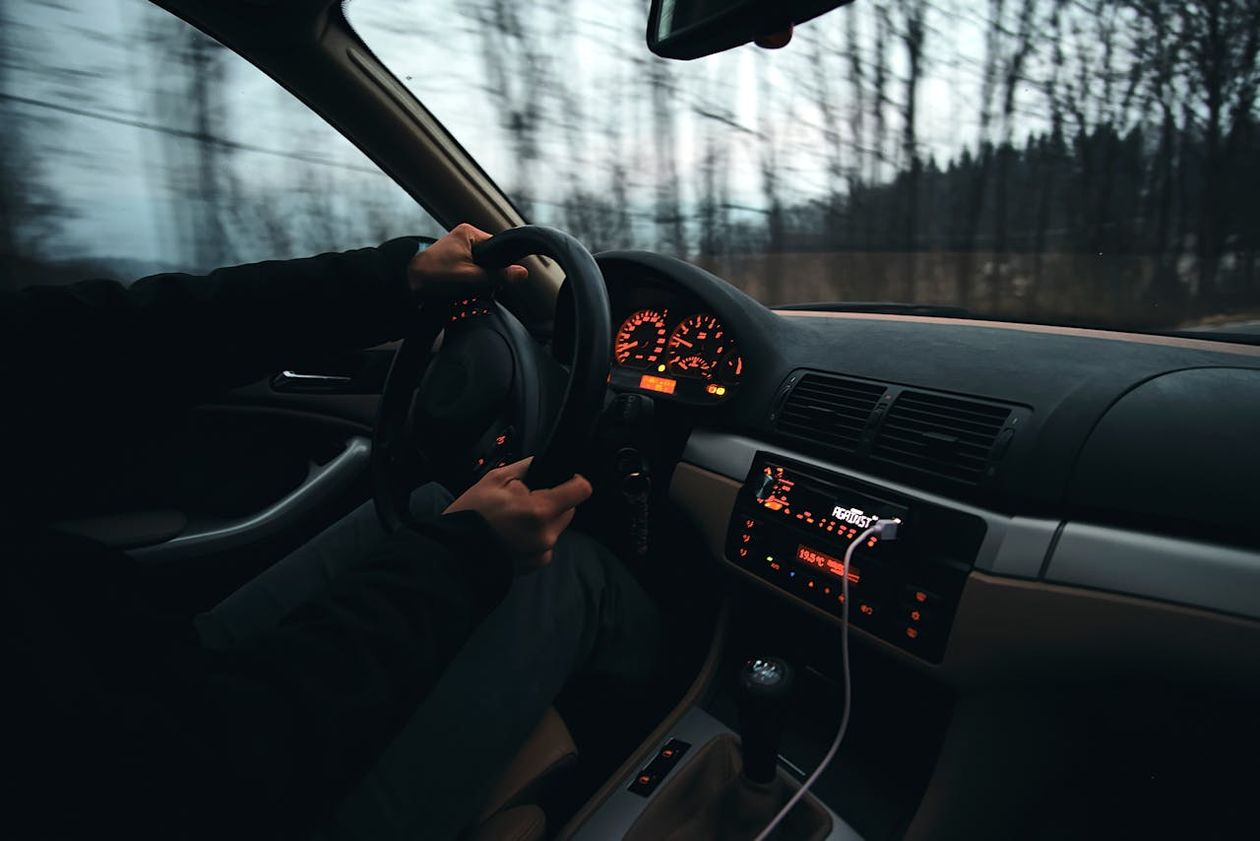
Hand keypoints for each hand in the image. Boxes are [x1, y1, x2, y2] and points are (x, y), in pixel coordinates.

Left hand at [408, 222, 527, 298]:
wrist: (407, 282)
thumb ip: (496, 275)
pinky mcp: (455, 259)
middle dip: (488, 272)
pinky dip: (471, 279)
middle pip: (491, 256)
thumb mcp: (469, 276)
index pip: (498, 246)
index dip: (500, 263)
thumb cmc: (433, 274)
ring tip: (467, 284)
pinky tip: (464, 285)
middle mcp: (465, 236)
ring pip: (482, 264)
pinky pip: (473, 269)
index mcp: (469, 232)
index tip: (496, 277)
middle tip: (478, 283)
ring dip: (479, 277)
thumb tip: (522, 273)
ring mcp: (459, 248)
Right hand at [444, 456, 591, 570]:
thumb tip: (545, 462)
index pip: (581, 490)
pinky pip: (547, 544)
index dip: (574, 480)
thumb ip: (527, 467)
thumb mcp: (495, 479)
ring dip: (546, 519)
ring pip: (558, 526)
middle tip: (527, 499)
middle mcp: (548, 534)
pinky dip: (537, 537)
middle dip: (555, 501)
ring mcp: (543, 552)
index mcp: (540, 510)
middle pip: (570, 509)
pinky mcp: (537, 565)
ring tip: (517, 519)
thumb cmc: (473, 512)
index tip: (563, 478)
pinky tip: (515, 536)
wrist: (455, 551)